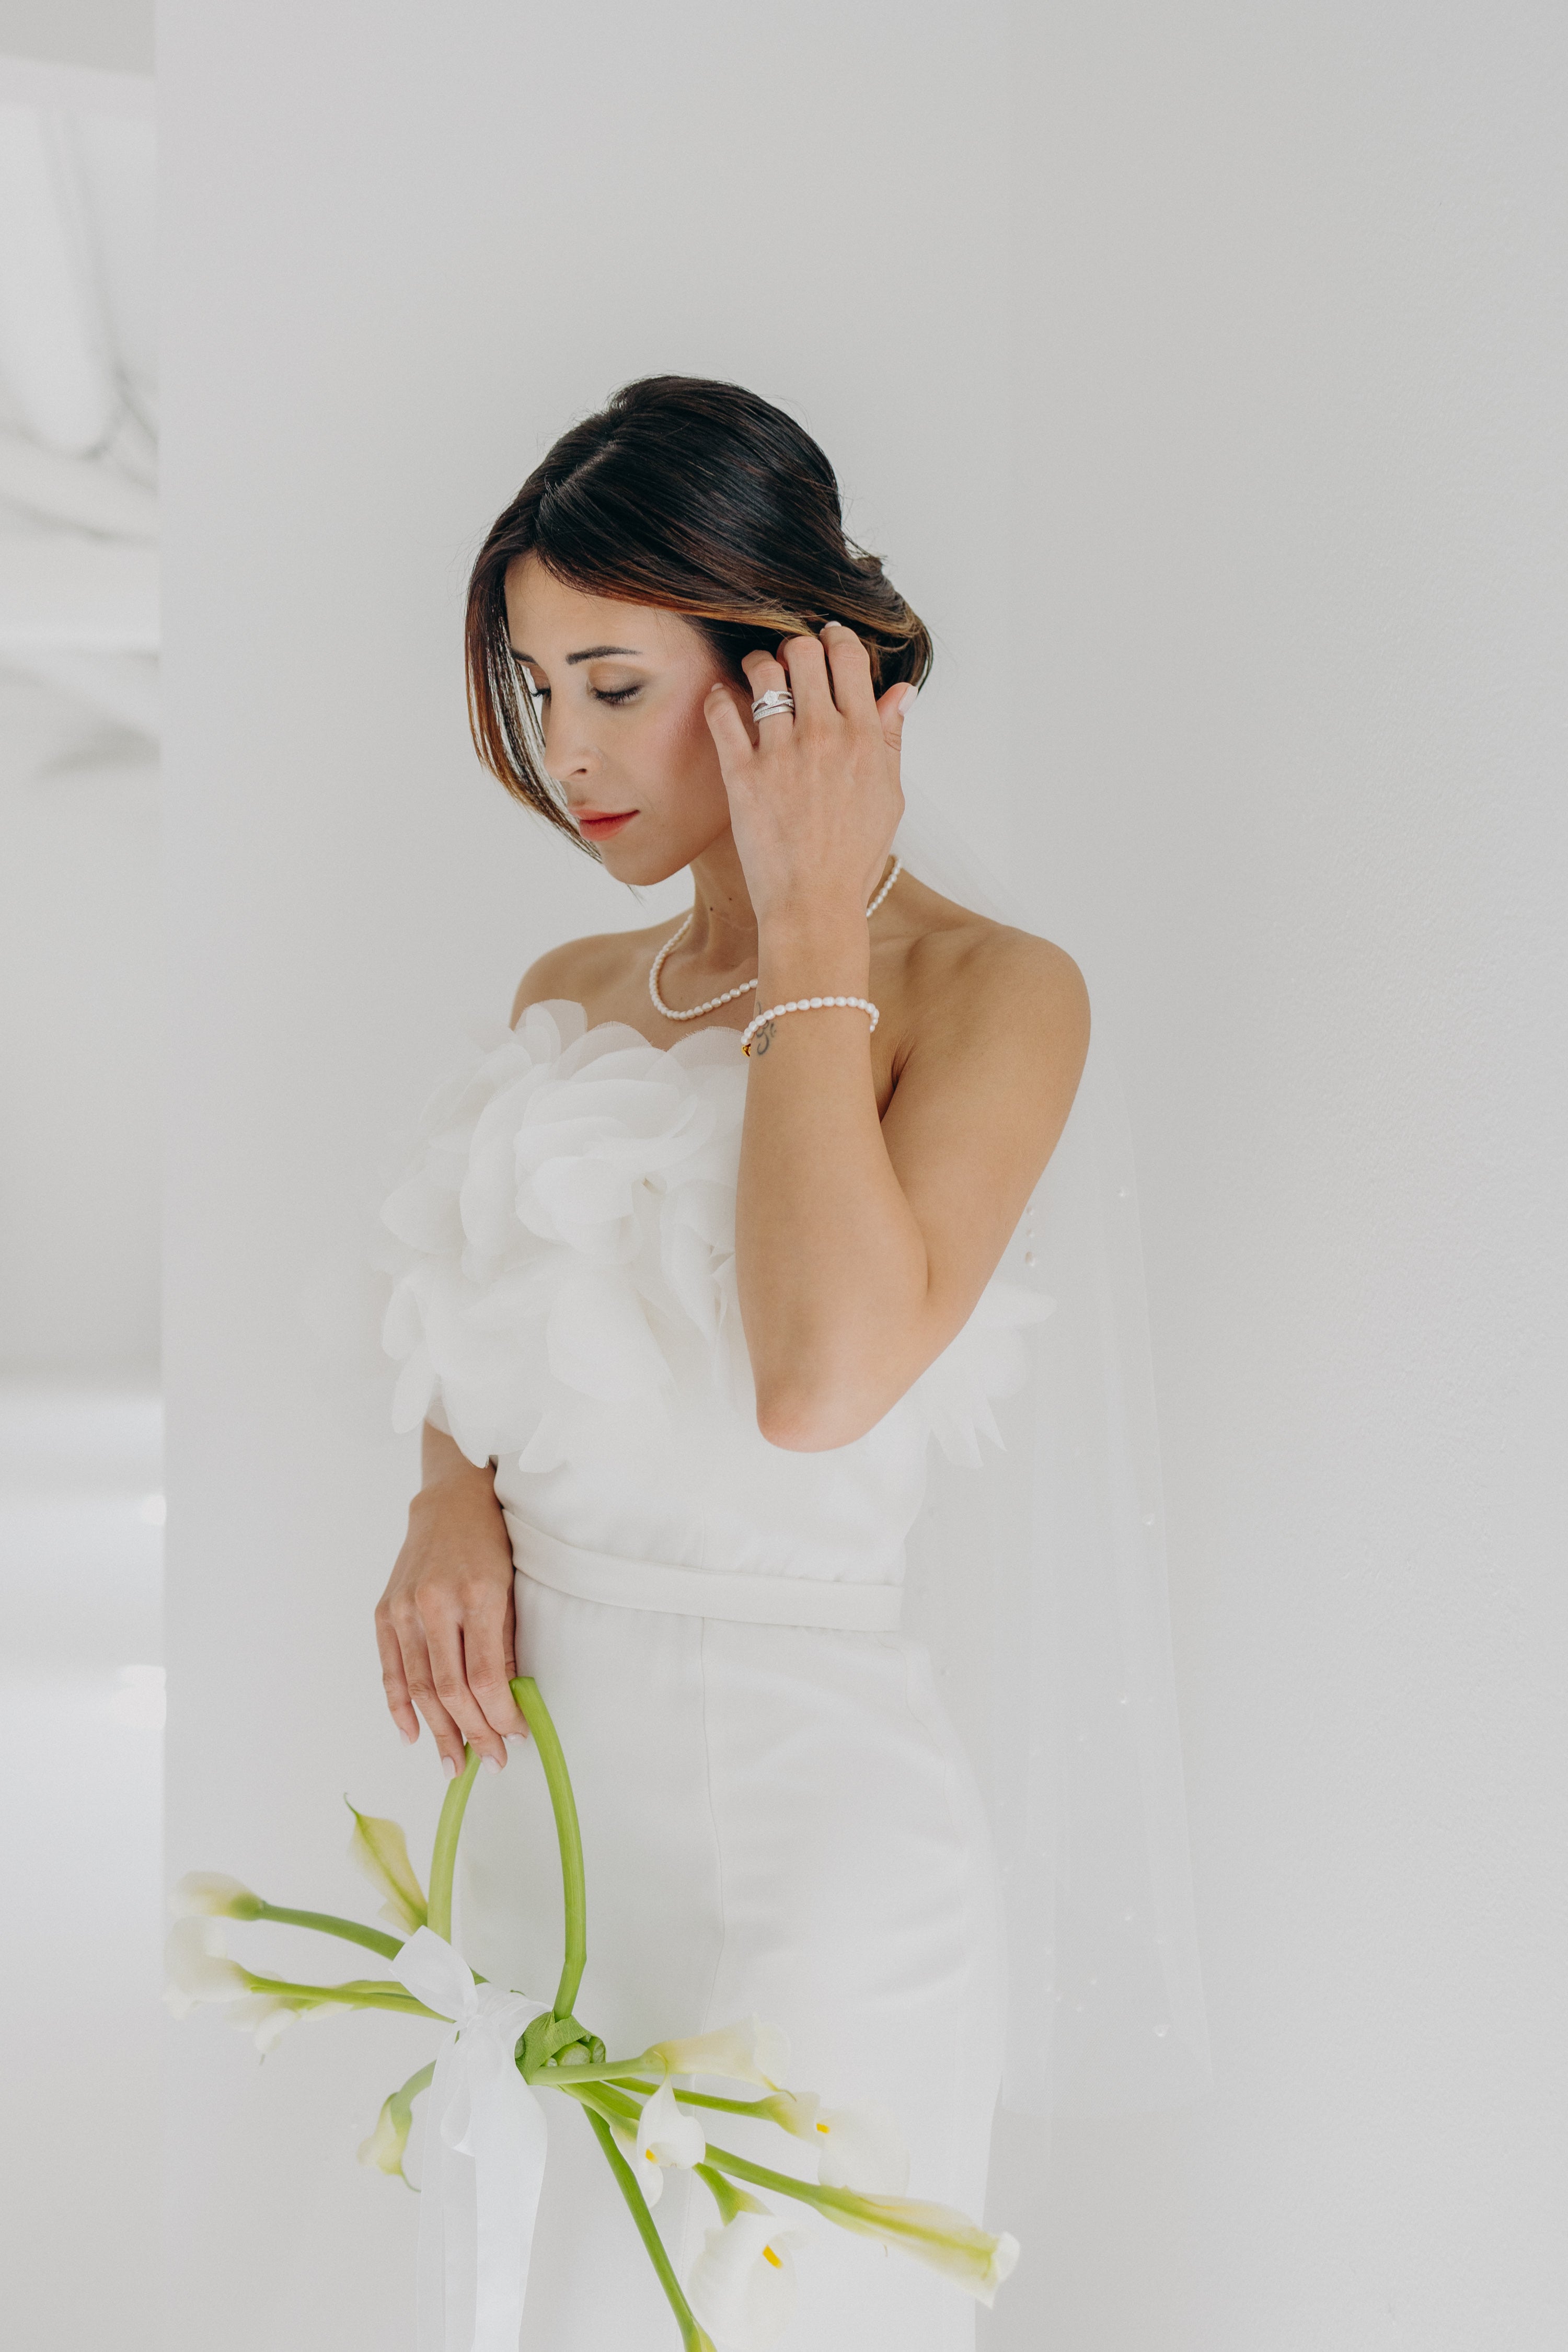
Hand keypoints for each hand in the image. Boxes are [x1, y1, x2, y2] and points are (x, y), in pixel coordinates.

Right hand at [374, 1447, 526, 1774]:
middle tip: (490, 1762)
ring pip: (419, 1689)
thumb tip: (507, 1705)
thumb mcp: (511, 1587)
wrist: (448, 1501)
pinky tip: (413, 1734)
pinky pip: (391, 1671)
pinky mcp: (384, 1612)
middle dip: (472, 1733)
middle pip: (451, 1690)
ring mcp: (404, 1609)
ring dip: (437, 1732)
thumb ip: (505, 1645)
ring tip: (453, 1764)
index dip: (499, 1715)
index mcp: (477, 1595)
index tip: (515, 1737)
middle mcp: (435, 1604)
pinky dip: (399, 1707)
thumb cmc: (490, 1542)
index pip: (485, 1676)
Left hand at [703, 624, 912, 928]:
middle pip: (805, 652)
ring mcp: (781, 753)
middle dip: (796, 645)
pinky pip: (723, 713)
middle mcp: (824, 736)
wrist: (814, 903)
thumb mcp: (888, 796)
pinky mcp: (742, 774)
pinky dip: (720, 697)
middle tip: (790, 657)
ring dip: (758, 663)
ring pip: (763, 672)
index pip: (849, 658)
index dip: (836, 638)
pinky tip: (724, 699)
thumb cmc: (854, 856)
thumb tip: (900, 692)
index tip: (828, 639)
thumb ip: (891, 739)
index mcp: (864, 738)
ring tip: (757, 673)